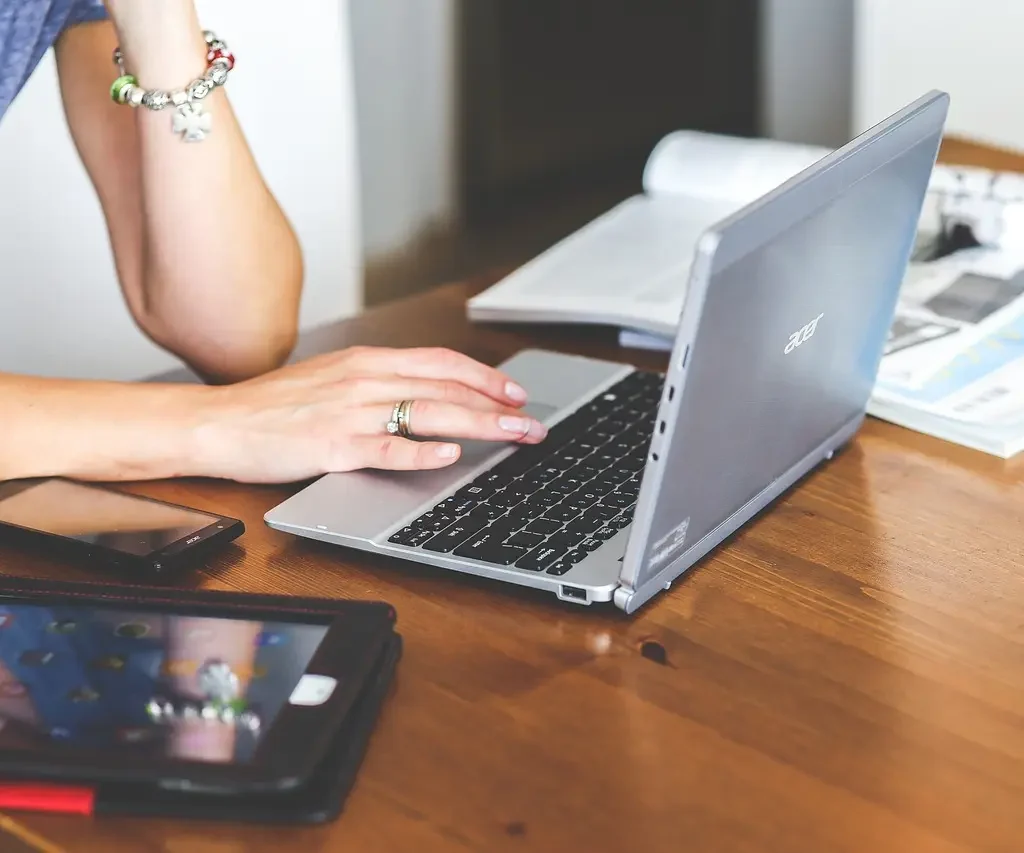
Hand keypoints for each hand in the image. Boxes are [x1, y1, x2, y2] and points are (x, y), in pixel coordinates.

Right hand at [193, 346, 548, 482]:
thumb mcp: (333, 379)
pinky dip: (421, 451)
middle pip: (446, 388)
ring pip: (428, 413)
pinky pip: (385, 447)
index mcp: (367, 361)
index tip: (515, 393)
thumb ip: (378, 384)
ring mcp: (349, 412)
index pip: (441, 362)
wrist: (218, 422)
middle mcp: (364, 379)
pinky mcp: (332, 446)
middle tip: (531, 424)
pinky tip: (449, 456)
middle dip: (497, 406)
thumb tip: (426, 396)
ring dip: (479, 425)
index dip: (484, 377)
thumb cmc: (274, 406)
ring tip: (513, 436)